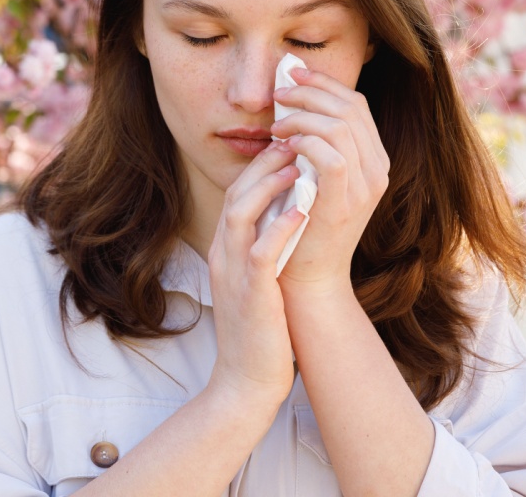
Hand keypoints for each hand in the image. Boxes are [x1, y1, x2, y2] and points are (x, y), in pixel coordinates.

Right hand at [206, 140, 307, 409]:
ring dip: (268, 185)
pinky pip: (260, 252)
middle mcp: (223, 256)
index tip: (289, 146)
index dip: (261, 166)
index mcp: (226, 252)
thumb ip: (264, 249)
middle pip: (235, 194)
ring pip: (240, 213)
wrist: (246, 384)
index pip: (237, 195)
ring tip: (297, 163)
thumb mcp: (257, 282)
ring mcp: (233, 274)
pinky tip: (302, 210)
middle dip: (263, 163)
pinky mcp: (250, 295)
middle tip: (294, 140)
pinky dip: (279, 227)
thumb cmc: (261, 332)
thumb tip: (289, 216)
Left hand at [270, 67, 389, 293]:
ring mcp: (365, 188)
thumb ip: (311, 142)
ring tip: (275, 124)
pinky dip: (305, 142)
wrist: (306, 276)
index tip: (291, 74)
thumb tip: (289, 97)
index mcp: (373, 160)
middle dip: (310, 91)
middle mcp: (377, 170)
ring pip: (340, 127)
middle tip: (278, 92)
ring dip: (302, 116)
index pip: (356, 105)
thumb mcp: (311, 175)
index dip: (324, 84)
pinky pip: (331, 156)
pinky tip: (284, 144)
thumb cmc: (300, 222)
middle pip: (350, 108)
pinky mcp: (344, 204)